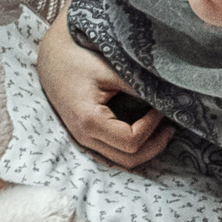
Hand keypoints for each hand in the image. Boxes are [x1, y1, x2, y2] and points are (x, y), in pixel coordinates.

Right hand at [39, 14, 172, 168]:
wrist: (52, 59)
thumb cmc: (78, 60)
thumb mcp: (110, 70)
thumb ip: (138, 86)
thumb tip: (167, 99)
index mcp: (89, 121)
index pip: (131, 140)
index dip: (152, 127)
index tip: (161, 108)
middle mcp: (84, 137)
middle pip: (128, 159)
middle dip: (154, 146)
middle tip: (169, 127)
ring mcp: (83, 140)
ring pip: (121, 162)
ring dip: (144, 150)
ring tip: (160, 131)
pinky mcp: (85, 138)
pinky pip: (112, 154)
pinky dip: (131, 149)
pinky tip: (144, 133)